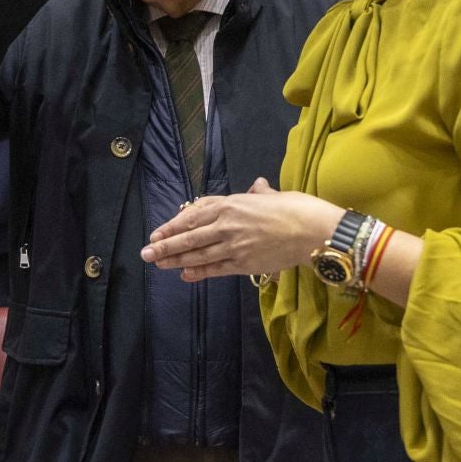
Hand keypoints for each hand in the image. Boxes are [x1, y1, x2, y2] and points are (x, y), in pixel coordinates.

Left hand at [140, 179, 343, 281]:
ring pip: (198, 254)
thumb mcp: (273, 195)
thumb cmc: (297, 208)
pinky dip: (199, 272)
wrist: (314, 231)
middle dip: (165, 245)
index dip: (172, 226)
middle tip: (146, 253)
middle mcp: (227, 224)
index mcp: (231, 203)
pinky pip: (216, 269)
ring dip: (176, 260)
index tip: (157, 233)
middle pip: (189, 237)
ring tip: (158, 264)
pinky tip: (185, 275)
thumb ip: (259, 193)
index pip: (193, 215)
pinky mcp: (244, 263)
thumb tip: (258, 186)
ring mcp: (234, 246)